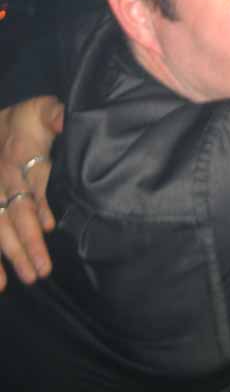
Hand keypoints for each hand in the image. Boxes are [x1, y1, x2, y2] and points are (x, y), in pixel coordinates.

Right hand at [0, 96, 62, 289]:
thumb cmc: (25, 119)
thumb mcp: (41, 110)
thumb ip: (54, 115)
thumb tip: (63, 122)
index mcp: (17, 161)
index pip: (28, 189)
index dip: (38, 208)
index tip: (47, 227)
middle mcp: (2, 181)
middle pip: (12, 217)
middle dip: (25, 245)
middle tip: (41, 271)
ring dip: (7, 256)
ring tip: (20, 282)